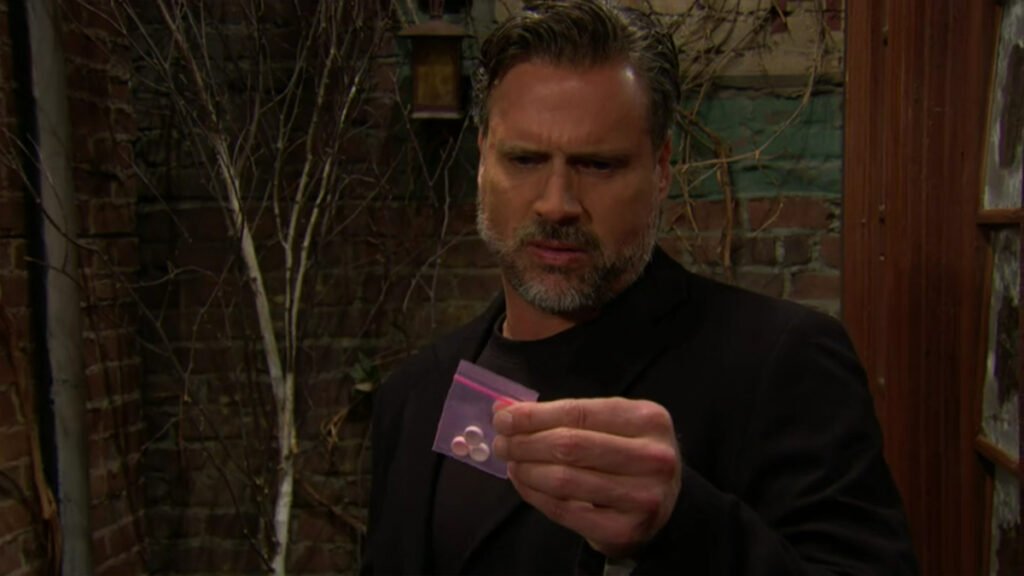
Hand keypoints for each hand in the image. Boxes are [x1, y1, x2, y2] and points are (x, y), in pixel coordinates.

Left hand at [492, 397, 680, 558]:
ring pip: (564, 479)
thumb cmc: (628, 455)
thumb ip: (565, 416)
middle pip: (570, 445)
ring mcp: (642, 496)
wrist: (663, 504)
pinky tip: (524, 484)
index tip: (503, 417)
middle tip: (502, 443)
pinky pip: (565, 511)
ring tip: (512, 463)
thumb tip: (506, 409)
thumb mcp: (611, 426)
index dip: (534, 415)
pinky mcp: (625, 529)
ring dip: (526, 470)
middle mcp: (653, 457)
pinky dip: (535, 495)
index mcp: (649, 419)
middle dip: (525, 442)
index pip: (578, 412)